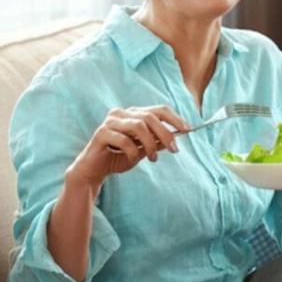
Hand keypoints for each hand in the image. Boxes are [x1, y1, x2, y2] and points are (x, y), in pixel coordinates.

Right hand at [66, 105, 189, 189]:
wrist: (93, 171)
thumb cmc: (117, 158)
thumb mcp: (142, 150)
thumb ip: (156, 142)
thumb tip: (176, 137)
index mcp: (132, 114)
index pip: (157, 109)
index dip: (174, 118)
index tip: (187, 130)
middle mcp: (121, 113)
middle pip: (150, 117)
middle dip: (166, 133)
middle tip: (174, 149)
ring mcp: (110, 122)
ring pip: (138, 126)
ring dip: (150, 144)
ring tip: (153, 158)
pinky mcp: (101, 133)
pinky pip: (124, 140)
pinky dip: (133, 152)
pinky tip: (133, 160)